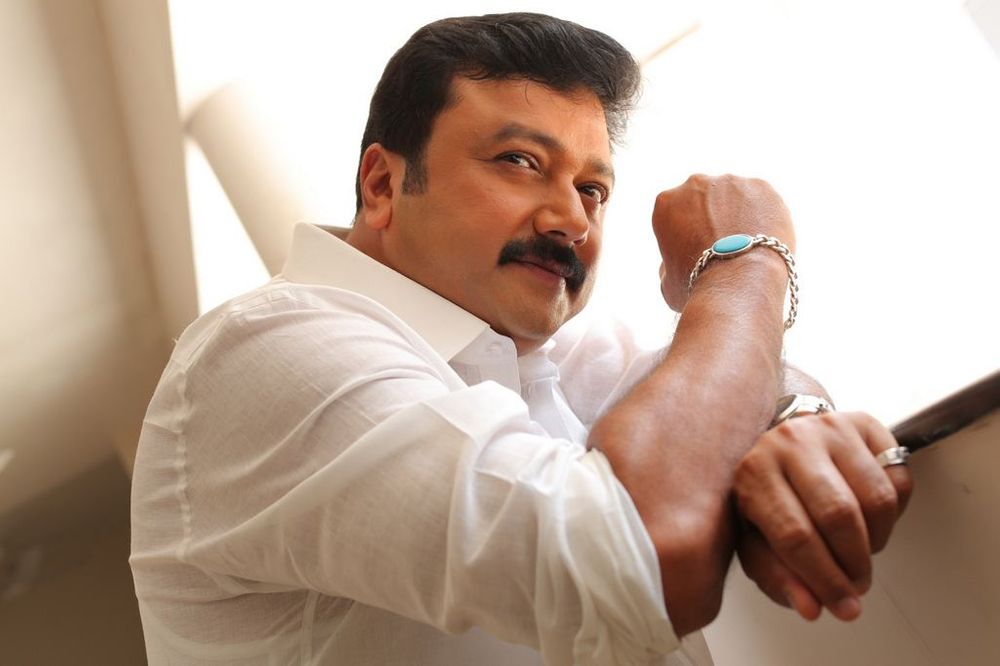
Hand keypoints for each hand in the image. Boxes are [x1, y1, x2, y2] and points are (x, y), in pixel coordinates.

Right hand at [652, 174, 795, 310]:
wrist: (740, 281)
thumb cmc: (699, 287)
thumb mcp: (667, 282)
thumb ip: (669, 263)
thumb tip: (675, 264)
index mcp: (666, 203)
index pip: (674, 213)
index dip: (685, 233)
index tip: (696, 249)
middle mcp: (695, 184)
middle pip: (704, 199)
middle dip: (711, 217)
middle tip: (723, 245)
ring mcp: (730, 182)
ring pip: (735, 197)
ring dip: (738, 214)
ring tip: (748, 245)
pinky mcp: (761, 186)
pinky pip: (762, 200)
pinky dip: (763, 215)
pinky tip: (763, 238)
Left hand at [732, 412, 912, 620]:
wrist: (779, 443)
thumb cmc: (767, 498)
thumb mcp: (756, 541)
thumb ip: (779, 578)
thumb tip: (812, 608)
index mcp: (753, 472)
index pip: (795, 535)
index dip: (825, 579)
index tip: (843, 606)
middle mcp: (789, 441)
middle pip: (839, 515)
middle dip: (855, 563)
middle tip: (858, 584)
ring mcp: (828, 428)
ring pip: (876, 499)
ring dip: (877, 540)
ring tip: (860, 551)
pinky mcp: (863, 422)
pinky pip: (898, 479)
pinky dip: (894, 513)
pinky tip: (871, 520)